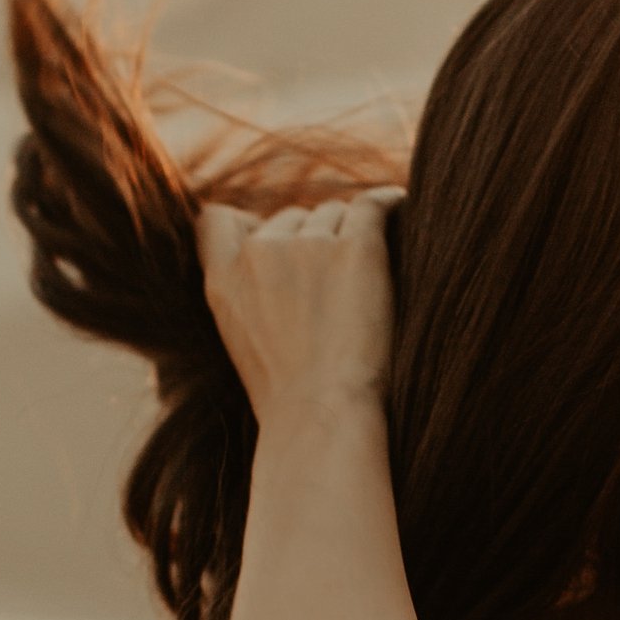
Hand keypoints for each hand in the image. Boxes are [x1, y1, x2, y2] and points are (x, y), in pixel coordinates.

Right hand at [198, 188, 400, 428]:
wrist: (322, 417)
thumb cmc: (290, 397)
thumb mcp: (241, 342)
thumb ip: (245, 294)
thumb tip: (274, 265)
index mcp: (223, 278)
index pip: (218, 220)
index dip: (248, 225)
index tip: (276, 243)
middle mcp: (261, 251)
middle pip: (292, 217)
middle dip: (313, 240)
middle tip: (337, 287)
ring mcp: (308, 245)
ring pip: (333, 215)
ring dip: (348, 237)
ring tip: (365, 281)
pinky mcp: (355, 248)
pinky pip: (373, 205)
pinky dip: (389, 202)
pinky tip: (401, 206)